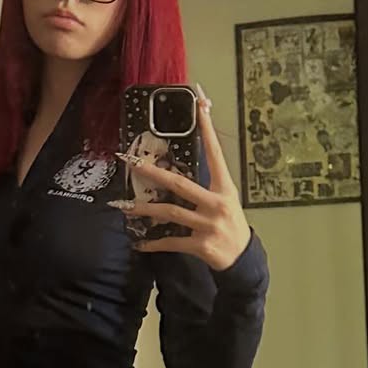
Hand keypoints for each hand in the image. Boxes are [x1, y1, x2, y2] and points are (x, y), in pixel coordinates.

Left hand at [113, 92, 251, 270]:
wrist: (243, 258)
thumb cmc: (232, 225)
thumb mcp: (226, 201)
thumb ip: (207, 186)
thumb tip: (179, 172)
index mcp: (224, 189)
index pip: (215, 155)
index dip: (207, 131)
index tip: (200, 108)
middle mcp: (216, 204)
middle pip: (180, 184)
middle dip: (153, 173)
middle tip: (132, 163)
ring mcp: (208, 225)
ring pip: (170, 213)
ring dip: (145, 210)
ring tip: (125, 207)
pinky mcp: (200, 245)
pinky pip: (172, 242)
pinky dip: (154, 243)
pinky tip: (140, 243)